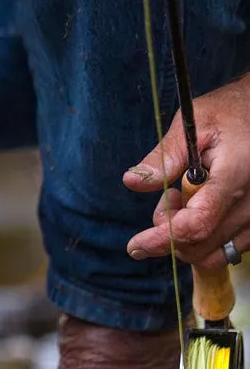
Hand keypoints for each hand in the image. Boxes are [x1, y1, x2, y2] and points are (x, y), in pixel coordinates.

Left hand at [124, 75, 249, 270]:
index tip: (135, 245)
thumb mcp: (194, 123)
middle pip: (201, 245)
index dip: (163, 238)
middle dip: (169, 233)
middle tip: (167, 199)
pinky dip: (205, 241)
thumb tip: (133, 181)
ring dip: (187, 239)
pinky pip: (228, 250)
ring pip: (214, 254)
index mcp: (237, 174)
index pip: (198, 222)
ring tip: (184, 200)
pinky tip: (200, 211)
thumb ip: (164, 156)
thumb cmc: (230, 113)